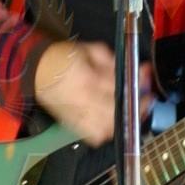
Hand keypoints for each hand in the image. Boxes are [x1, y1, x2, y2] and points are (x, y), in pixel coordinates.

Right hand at [33, 41, 152, 146]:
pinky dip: (106, 132)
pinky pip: (94, 136)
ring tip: (130, 112)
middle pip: (117, 112)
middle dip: (136, 107)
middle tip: (146, 100)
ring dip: (122, 121)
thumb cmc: (63, 57)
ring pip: (107, 128)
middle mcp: (84, 100)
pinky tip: (111, 122)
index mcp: (88, 79)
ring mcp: (78, 115)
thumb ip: (110, 59)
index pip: (119, 87)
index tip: (147, 80)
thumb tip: (131, 68)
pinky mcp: (73, 124)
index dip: (138, 84)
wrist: (37, 70)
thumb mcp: (89, 49)